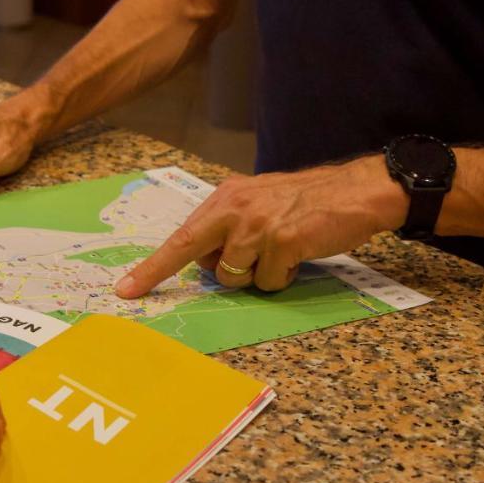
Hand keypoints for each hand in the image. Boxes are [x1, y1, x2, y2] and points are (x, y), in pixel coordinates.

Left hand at [115, 157, 407, 297]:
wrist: (357, 191)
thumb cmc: (309, 201)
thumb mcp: (260, 203)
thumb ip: (231, 227)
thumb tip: (209, 261)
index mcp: (228, 198)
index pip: (182, 235)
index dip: (153, 265)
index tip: (126, 288)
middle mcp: (237, 208)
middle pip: (189, 250)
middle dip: (160, 273)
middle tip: (138, 291)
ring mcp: (259, 225)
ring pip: (234, 276)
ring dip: (256, 276)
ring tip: (280, 255)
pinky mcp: (283, 242)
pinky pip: (269, 281)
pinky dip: (283, 278)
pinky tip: (298, 256)